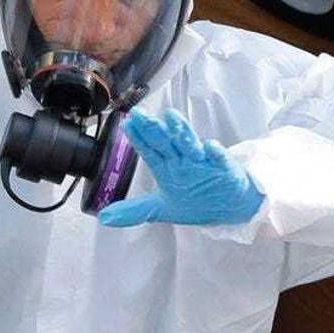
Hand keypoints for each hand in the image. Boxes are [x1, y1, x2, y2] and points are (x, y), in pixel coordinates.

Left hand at [98, 108, 263, 227]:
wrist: (230, 205)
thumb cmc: (197, 200)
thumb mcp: (161, 208)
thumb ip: (133, 210)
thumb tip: (103, 218)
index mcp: (167, 167)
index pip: (149, 150)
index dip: (137, 138)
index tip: (126, 123)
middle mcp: (183, 161)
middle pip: (165, 143)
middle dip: (153, 128)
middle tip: (140, 114)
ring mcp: (204, 164)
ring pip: (190, 146)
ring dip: (181, 132)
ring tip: (171, 119)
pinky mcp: (225, 171)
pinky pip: (221, 161)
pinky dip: (216, 154)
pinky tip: (210, 147)